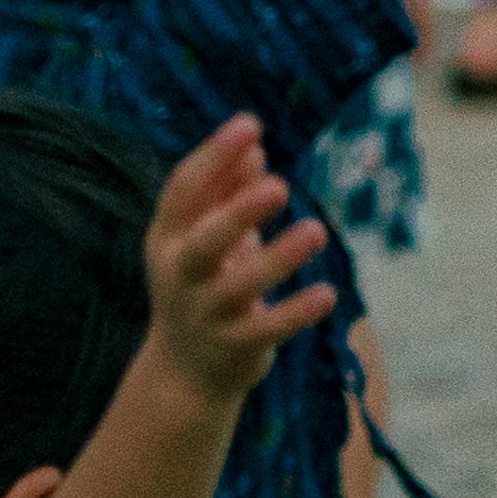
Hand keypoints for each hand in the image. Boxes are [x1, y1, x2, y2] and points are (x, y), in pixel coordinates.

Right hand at [143, 117, 332, 404]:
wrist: (185, 374)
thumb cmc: (202, 287)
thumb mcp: (205, 239)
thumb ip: (226, 194)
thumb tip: (254, 146)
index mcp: (167, 239)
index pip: (183, 192)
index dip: (213, 157)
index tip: (250, 124)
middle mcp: (180, 276)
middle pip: (203, 242)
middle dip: (238, 213)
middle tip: (280, 186)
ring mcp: (205, 315)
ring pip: (239, 287)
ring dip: (279, 258)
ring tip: (318, 230)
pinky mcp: (235, 348)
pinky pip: (268, 329)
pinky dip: (297, 312)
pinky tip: (329, 293)